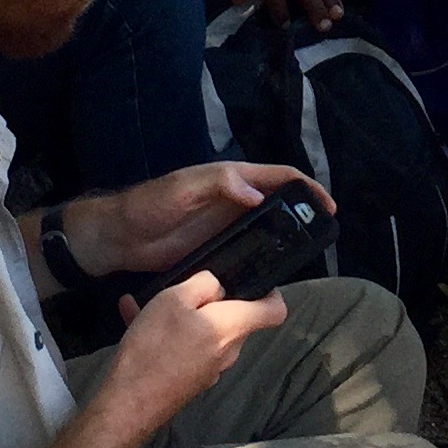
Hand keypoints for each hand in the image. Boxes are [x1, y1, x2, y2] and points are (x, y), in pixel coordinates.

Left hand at [69, 160, 329, 279]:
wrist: (119, 237)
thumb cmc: (148, 205)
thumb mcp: (183, 189)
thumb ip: (219, 185)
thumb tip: (258, 195)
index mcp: (230, 178)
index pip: (277, 176)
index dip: (305, 186)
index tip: (327, 206)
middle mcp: (234, 199)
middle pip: (279, 201)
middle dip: (305, 211)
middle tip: (324, 232)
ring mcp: (227, 225)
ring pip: (268, 226)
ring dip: (289, 234)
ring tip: (307, 252)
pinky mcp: (217, 248)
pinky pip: (250, 248)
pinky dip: (267, 254)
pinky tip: (276, 270)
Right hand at [93, 268, 286, 439]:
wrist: (130, 403)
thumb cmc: (156, 348)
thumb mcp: (175, 299)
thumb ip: (203, 284)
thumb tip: (217, 286)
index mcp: (233, 328)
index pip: (274, 311)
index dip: (269, 292)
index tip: (251, 281)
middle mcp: (229, 351)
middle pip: (233, 319)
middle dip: (210, 303)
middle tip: (182, 291)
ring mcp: (210, 369)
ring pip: (202, 333)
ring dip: (180, 317)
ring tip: (147, 304)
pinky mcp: (190, 380)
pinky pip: (184, 348)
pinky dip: (165, 335)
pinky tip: (132, 317)